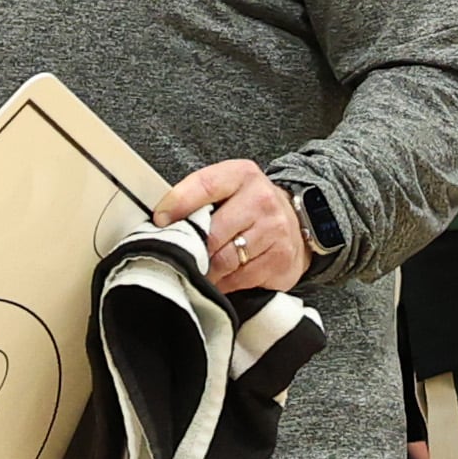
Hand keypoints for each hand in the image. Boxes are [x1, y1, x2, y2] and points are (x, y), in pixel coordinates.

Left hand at [160, 155, 312, 292]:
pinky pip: (240, 279)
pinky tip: (221, 277)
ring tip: (199, 268)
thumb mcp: (226, 188)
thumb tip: (162, 222)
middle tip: (178, 256)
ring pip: (224, 260)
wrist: (297, 220)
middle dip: (191, 249)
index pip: (204, 185)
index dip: (178, 204)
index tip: (160, 221)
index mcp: (241, 175)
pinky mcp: (281, 259)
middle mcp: (261, 200)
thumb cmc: (249, 206)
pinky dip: (224, 283)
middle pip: (212, 233)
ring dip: (206, 270)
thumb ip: (197, 198)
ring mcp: (275, 230)